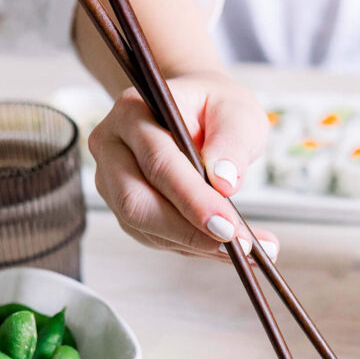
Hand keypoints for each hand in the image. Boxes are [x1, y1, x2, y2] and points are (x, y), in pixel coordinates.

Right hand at [89, 69, 276, 262]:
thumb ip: (232, 142)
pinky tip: (229, 248)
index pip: (158, 162)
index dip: (193, 199)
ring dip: (197, 245)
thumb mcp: (236, 112)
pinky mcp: (125, 208)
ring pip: (144, 227)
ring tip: (247, 251)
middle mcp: (112, 147)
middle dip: (189, 232)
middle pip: (136, 202)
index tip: (230, 228)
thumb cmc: (215, 106)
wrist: (194, 110)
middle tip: (240, 247)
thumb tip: (225, 182)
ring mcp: (112, 181)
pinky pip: (156, 237)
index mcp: (132, 112)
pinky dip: (195, 246)